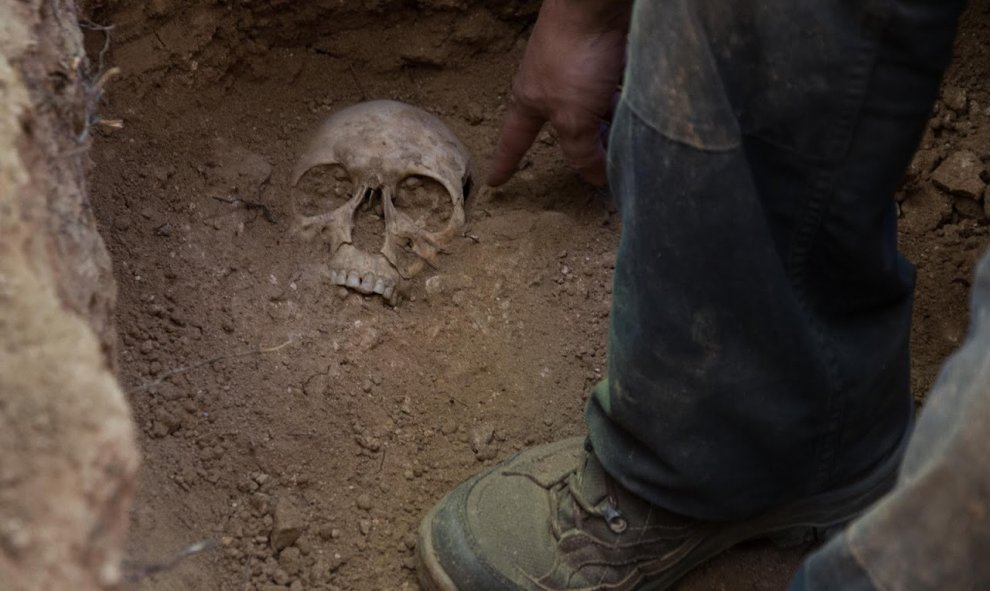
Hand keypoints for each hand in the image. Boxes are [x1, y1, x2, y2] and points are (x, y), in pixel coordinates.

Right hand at [488, 0, 630, 186]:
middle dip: (584, 146)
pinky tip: (643, 110)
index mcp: (531, 101)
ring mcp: (580, 69)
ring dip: (612, 125)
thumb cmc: (574, 55)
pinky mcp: (608, 55)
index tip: (495, 180)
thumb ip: (581, 152)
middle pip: (566, 128)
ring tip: (632, 138)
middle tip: (603, 165)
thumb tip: (595, 177)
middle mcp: (552, 87)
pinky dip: (628, 104)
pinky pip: (617, 90)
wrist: (598, 3)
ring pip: (597, 110)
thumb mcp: (573, 118)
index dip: (505, 163)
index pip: (513, 141)